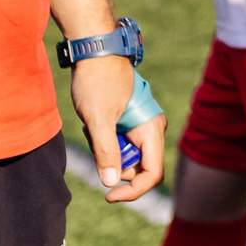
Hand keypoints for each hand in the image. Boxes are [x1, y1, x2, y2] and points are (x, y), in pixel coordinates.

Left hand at [72, 56, 163, 202]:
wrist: (94, 51)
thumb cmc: (97, 81)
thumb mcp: (97, 119)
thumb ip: (106, 152)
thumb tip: (111, 183)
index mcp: (151, 129)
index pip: (152, 174)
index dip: (133, 191)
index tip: (108, 194)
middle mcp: (152, 129)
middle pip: (137, 167)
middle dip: (113, 163)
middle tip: (93, 142)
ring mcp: (142, 125)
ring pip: (126, 155)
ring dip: (106, 150)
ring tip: (93, 127)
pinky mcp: (130, 121)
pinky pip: (119, 143)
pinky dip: (104, 140)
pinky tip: (96, 121)